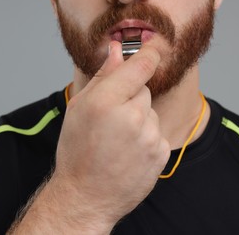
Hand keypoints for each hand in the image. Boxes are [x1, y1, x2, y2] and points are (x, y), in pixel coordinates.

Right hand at [52, 41, 170, 229]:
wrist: (87, 195)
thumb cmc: (77, 152)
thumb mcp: (79, 109)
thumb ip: (102, 77)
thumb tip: (117, 51)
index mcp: (106, 102)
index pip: (140, 66)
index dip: (150, 52)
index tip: (155, 44)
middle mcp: (131, 117)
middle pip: (143, 89)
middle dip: (130, 96)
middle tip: (111, 117)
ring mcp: (149, 136)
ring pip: (150, 111)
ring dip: (139, 118)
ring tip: (118, 138)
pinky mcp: (161, 153)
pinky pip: (157, 131)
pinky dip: (146, 136)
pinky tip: (128, 150)